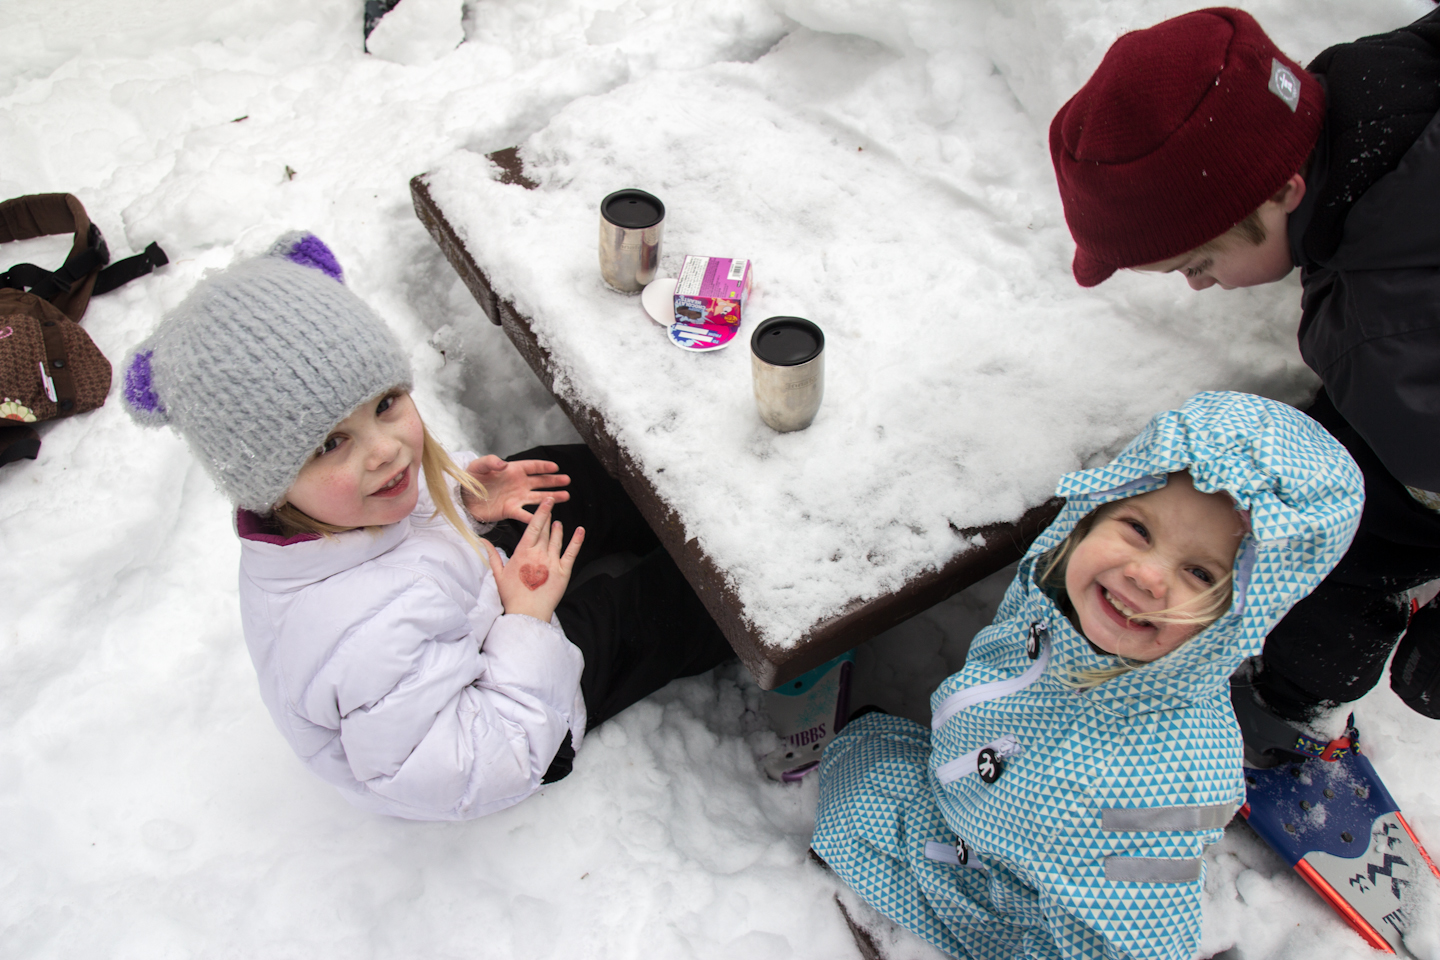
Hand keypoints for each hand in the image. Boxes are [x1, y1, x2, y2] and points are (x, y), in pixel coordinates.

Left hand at [463, 455, 570, 523]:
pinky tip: (545, 517)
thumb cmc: (470, 478)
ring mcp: (516, 497)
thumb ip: (490, 462)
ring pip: (538, 497)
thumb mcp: (478, 466)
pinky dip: (534, 517)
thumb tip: (503, 464)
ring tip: (565, 496)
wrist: (462, 497)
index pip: (532, 466)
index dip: (544, 466)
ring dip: (551, 497)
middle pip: (540, 481)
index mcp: (512, 470)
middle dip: (554, 481)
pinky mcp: (510, 510)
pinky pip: (525, 514)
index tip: (555, 467)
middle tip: (567, 480)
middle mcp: (518, 483)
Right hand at [480, 497, 583, 621]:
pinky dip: (577, 541)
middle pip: (545, 531)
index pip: (533, 527)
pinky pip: (571, 553)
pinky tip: (580, 531)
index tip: (546, 503)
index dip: (541, 513)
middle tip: (551, 508)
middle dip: (548, 518)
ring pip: (557, 540)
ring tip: (558, 523)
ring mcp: (552, 562)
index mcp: (523, 552)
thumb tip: (482, 542)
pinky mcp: (563, 572)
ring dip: (558, 529)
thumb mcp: (498, 574)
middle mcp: (539, 554)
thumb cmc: (512, 595)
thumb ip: (492, 555)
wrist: (527, 613)